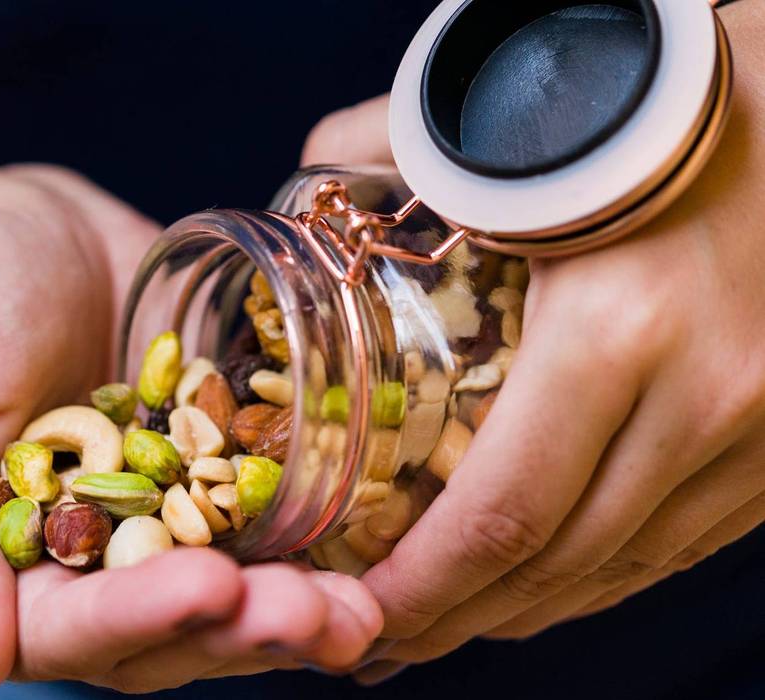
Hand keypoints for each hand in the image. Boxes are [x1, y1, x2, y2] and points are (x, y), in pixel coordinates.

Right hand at [0, 165, 382, 690]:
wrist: (21, 231)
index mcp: (5, 576)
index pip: (69, 632)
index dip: (139, 620)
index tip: (210, 587)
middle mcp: (93, 571)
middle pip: (169, 635)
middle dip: (242, 631)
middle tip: (323, 615)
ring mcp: (167, 526)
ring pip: (235, 597)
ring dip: (299, 611)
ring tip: (363, 607)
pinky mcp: (223, 476)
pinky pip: (275, 522)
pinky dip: (326, 542)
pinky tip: (383, 547)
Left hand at [303, 5, 764, 681]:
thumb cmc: (653, 105)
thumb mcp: (518, 137)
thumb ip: (389, 149)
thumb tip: (302, 192)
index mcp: (616, 332)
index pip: (503, 514)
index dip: (424, 590)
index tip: (359, 616)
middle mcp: (706, 398)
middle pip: (562, 564)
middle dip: (460, 618)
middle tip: (382, 639)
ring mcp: (764, 429)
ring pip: (628, 567)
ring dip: (530, 608)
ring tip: (450, 623)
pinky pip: (687, 540)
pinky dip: (607, 573)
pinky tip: (550, 581)